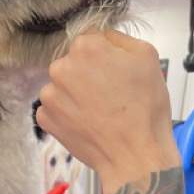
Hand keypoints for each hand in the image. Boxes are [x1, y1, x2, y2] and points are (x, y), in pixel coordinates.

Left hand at [36, 30, 181, 193]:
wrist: (134, 156)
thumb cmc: (145, 110)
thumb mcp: (148, 57)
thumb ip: (121, 39)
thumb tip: (105, 37)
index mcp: (86, 48)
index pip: (92, 39)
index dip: (107, 54)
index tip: (116, 71)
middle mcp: (61, 68)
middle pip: (74, 61)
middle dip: (89, 72)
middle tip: (111, 93)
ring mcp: (50, 95)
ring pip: (63, 84)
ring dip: (77, 92)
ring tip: (100, 110)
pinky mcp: (46, 118)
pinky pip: (56, 106)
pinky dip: (68, 112)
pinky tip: (88, 121)